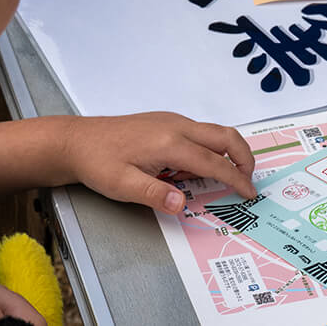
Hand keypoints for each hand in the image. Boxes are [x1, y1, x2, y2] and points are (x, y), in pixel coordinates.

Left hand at [63, 112, 256, 213]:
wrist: (77, 140)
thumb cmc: (98, 162)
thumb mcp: (122, 185)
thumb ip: (155, 194)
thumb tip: (182, 204)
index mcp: (170, 143)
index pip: (214, 163)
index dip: (236, 178)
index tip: (249, 191)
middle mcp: (177, 127)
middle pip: (225, 137)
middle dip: (244, 157)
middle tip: (248, 179)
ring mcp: (173, 121)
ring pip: (215, 132)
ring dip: (226, 153)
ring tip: (217, 178)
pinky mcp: (167, 121)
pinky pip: (200, 132)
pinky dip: (209, 148)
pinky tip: (190, 168)